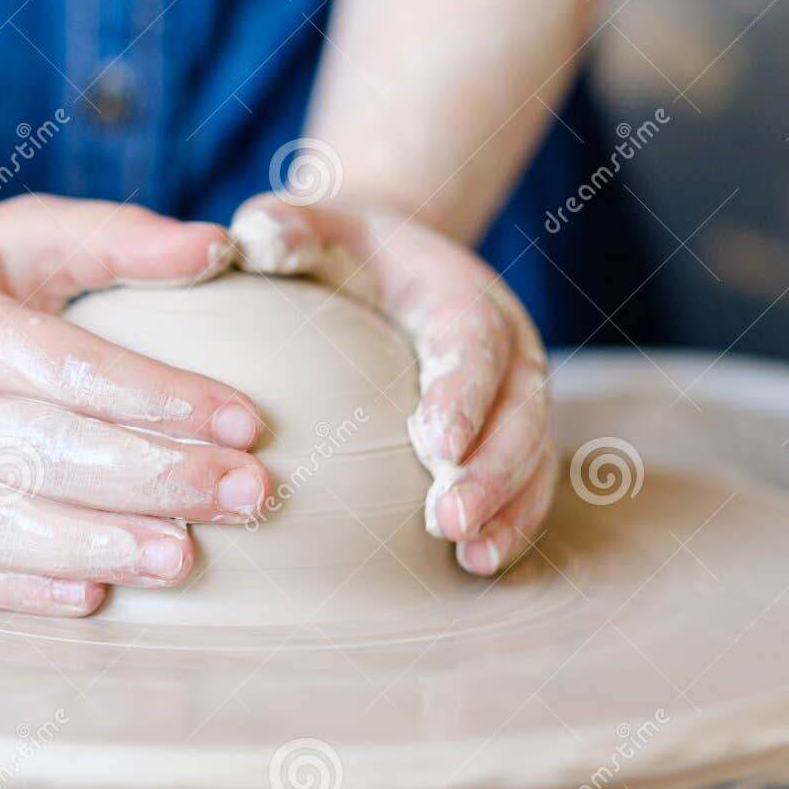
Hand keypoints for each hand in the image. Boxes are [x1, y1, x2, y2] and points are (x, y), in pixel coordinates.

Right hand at [0, 197, 269, 615]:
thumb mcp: (24, 236)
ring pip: (0, 525)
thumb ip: (118, 238)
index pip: (68, 370)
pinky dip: (26, 591)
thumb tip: (219, 245)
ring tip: (185, 558)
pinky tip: (98, 595)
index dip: (161, 398)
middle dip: (155, 478)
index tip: (245, 421)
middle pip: (43, 452)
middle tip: (247, 494)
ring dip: (99, 545)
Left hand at [230, 194, 554, 575]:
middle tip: (448, 520)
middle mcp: (505, 344)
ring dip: (508, 508)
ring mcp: (514, 394)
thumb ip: (286, 229)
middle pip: (519, 410)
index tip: (436, 445)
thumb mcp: (309, 224)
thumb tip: (255, 244)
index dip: (462, 394)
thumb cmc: (336, 247)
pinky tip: (478, 564)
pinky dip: (512, 524)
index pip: (472, 344)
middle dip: (491, 469)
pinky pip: (526, 484)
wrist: (384, 261)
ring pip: (533, 455)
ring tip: (471, 556)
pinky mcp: (509, 434)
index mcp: (460, 293)